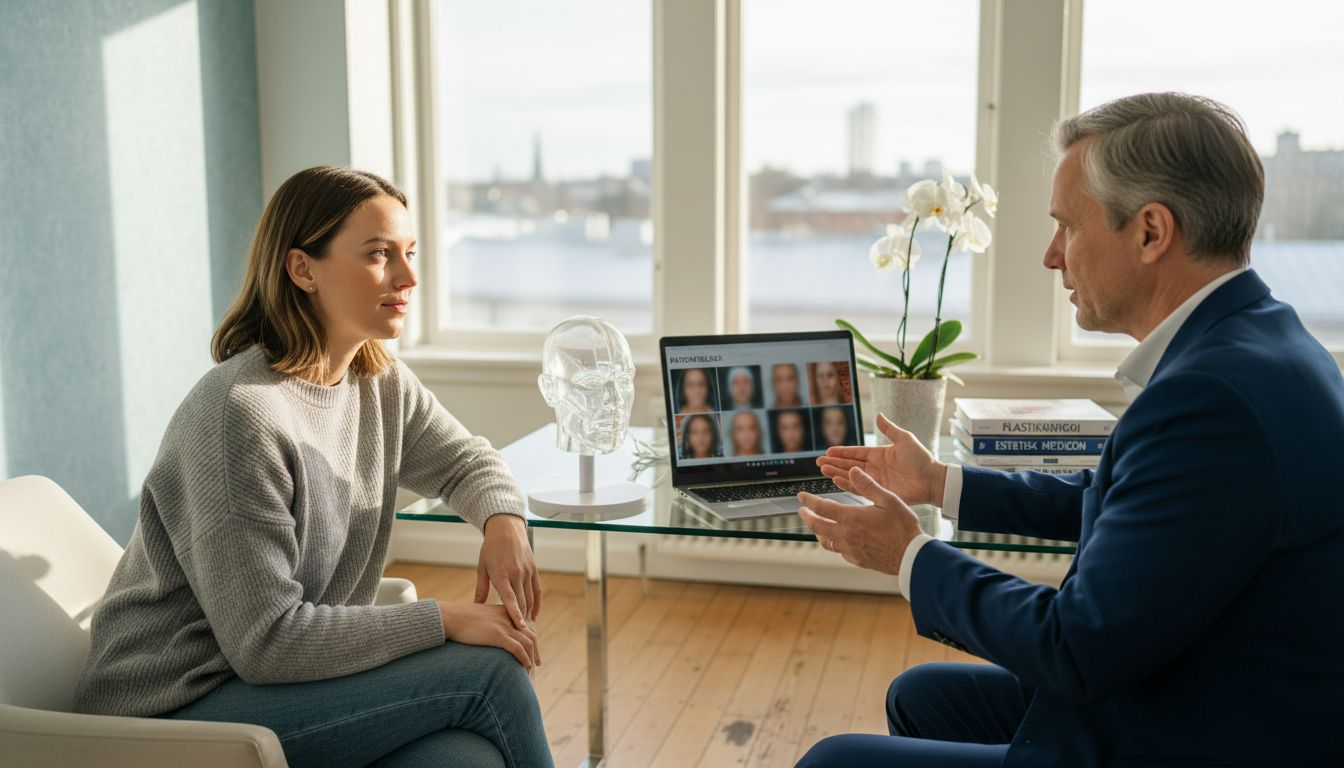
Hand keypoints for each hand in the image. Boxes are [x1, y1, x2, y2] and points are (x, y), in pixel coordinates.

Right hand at [439, 602, 539, 669]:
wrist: (449, 617)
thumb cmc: (459, 619)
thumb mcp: (480, 618)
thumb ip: (490, 624)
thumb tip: (489, 637)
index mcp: (506, 611)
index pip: (525, 627)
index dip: (530, 640)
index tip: (531, 652)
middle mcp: (509, 617)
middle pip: (530, 635)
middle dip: (535, 650)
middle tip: (536, 663)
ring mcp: (504, 625)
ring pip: (527, 643)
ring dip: (530, 658)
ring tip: (529, 670)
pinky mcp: (498, 634)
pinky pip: (518, 649)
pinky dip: (524, 659)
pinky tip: (525, 667)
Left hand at [476, 514, 540, 629]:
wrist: (506, 528)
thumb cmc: (490, 548)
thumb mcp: (482, 567)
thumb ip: (481, 588)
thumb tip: (477, 607)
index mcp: (501, 574)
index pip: (509, 598)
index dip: (514, 614)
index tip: (520, 628)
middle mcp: (516, 573)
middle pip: (521, 602)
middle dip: (521, 619)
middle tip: (520, 636)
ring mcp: (526, 571)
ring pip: (530, 598)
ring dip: (528, 614)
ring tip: (525, 630)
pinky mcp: (533, 569)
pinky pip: (537, 590)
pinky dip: (536, 604)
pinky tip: (534, 615)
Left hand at [798, 466, 922, 574]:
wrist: (911, 556)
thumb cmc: (903, 527)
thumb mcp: (888, 500)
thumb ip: (868, 485)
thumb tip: (853, 470)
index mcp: (851, 518)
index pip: (821, 508)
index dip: (808, 501)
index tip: (800, 496)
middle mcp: (845, 535)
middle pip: (816, 526)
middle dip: (807, 517)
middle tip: (802, 511)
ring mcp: (850, 550)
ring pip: (825, 542)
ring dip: (818, 532)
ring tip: (817, 526)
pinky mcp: (857, 560)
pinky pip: (840, 551)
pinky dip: (835, 543)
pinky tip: (840, 539)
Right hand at [817, 412, 947, 506]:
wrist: (932, 479)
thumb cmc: (921, 459)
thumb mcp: (904, 439)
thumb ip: (889, 428)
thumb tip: (878, 414)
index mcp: (878, 454)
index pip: (855, 452)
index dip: (842, 452)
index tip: (828, 450)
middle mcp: (874, 468)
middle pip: (849, 464)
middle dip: (833, 463)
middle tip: (818, 461)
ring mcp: (875, 481)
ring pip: (851, 476)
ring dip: (836, 473)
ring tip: (823, 469)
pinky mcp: (878, 492)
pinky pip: (859, 488)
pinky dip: (847, 484)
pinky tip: (836, 480)